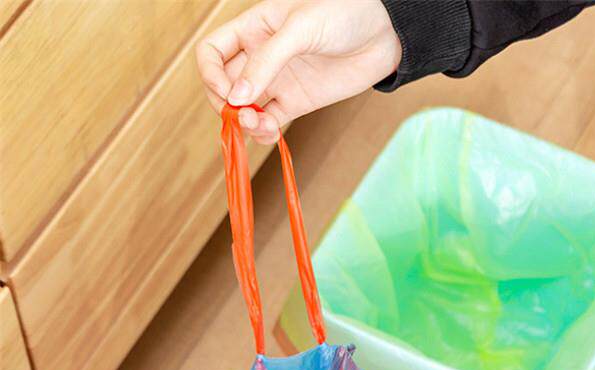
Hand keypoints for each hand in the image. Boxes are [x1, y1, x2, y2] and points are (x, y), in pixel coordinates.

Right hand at [196, 0, 400, 143]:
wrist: (384, 32)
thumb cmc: (343, 12)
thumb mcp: (299, 29)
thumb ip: (266, 62)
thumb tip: (236, 98)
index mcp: (252, 29)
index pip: (212, 53)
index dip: (210, 74)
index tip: (227, 92)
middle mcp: (259, 56)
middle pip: (223, 85)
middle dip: (226, 104)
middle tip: (241, 114)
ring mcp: (278, 81)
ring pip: (245, 108)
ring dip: (244, 123)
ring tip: (259, 125)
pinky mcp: (296, 103)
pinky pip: (269, 122)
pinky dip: (264, 133)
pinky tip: (270, 133)